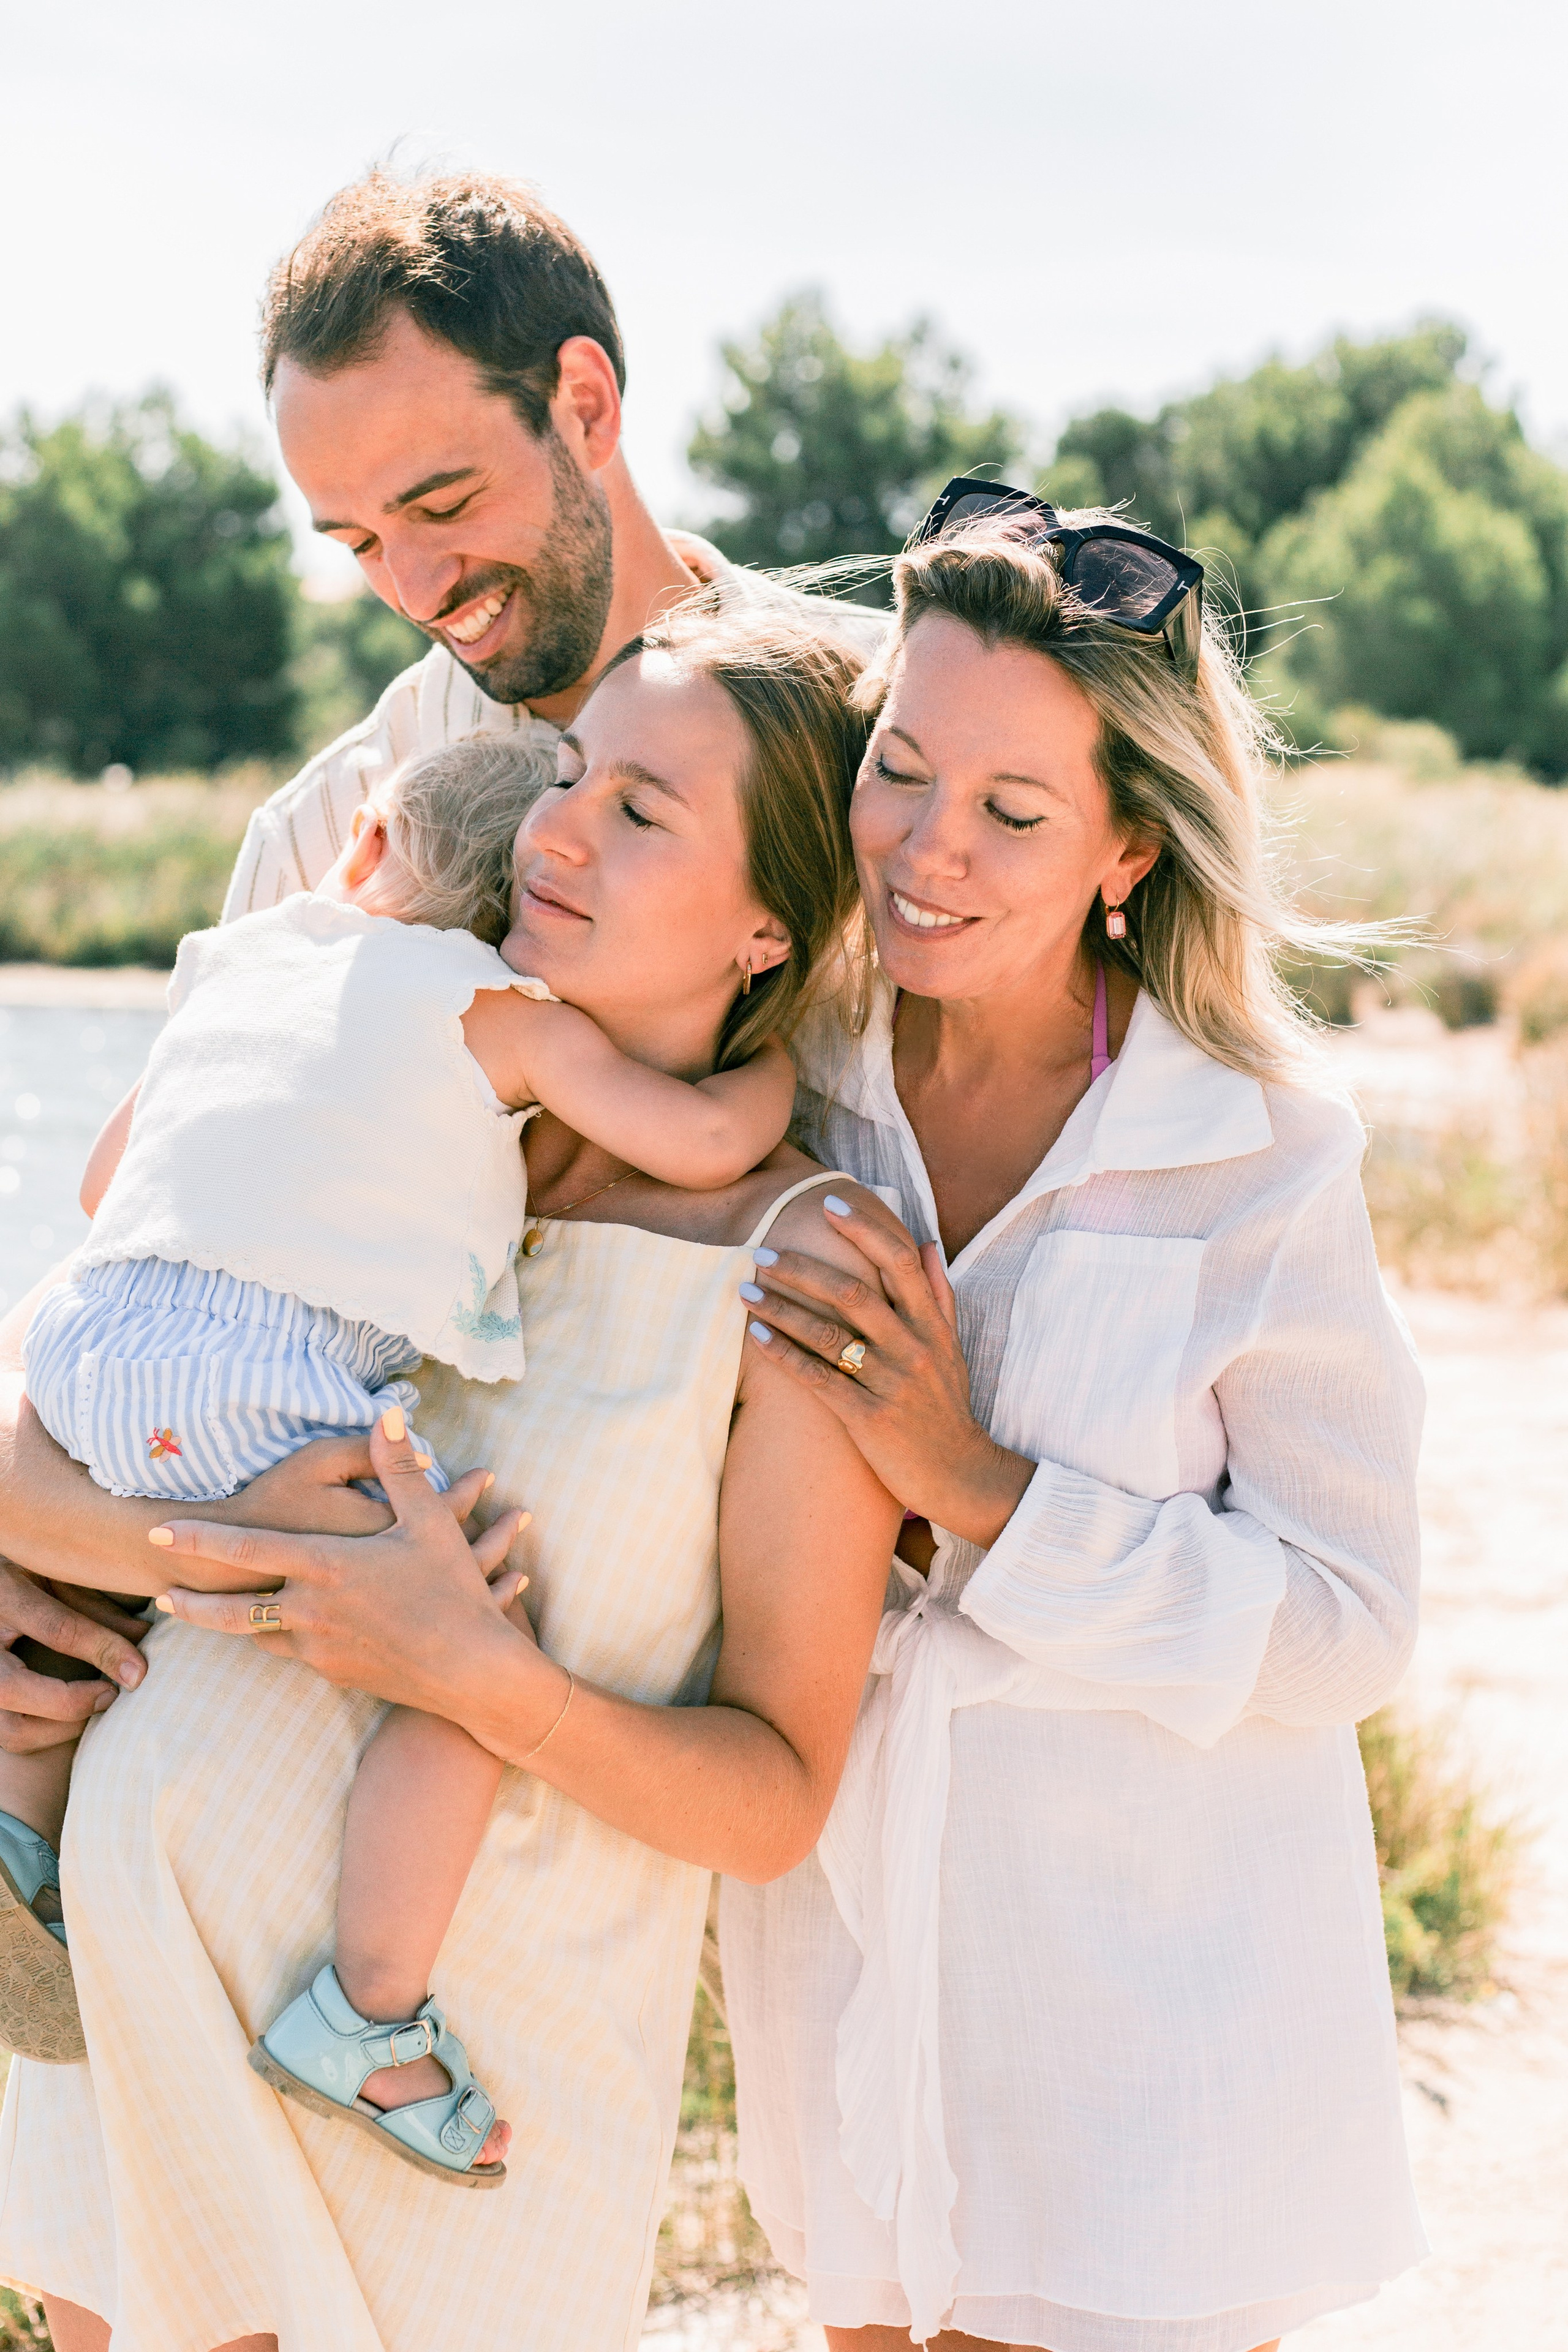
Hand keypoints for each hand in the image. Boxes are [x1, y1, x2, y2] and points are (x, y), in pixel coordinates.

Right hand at [0, 1558, 149, 1753]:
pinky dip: (45, 1737)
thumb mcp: (57, 1575)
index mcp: (4, 1596)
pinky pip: (8, 1736)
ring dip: (59, 1728)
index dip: (101, 1651)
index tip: (138, 1671)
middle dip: (69, 1703)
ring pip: (8, 1728)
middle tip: (111, 1695)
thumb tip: (144, 1634)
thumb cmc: (27, 1573)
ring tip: (94, 1706)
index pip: (55, 1630)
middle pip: (11, 1689)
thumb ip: (94, 1604)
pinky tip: (74, 1717)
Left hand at [151, 1411, 535, 1729]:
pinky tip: (283, 1634)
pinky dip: (282, 1639)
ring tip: (211, 1616)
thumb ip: (398, 1467)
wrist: (471, 1673)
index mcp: (326, 1567)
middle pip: (232, 1611)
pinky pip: (295, 1653)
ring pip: (259, 1636)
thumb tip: (387, 1414)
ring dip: (233, 1626)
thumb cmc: (452, 1592)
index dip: (198, 1539)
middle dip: (193, 1603)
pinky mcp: (336, 1673)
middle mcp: (311, 1611)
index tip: (157, 1533)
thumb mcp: (429, 1522)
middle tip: (162, 1595)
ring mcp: (320, 1648)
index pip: (246, 1549)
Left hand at [740, 1194, 1034, 1547]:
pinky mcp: (869, 1419)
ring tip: (744, 1290)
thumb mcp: (952, 1348)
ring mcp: (891, 1383)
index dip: (865, 1228)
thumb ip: (940, 1294)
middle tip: (762, 1251)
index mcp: (933, 1325)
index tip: (829, 1204)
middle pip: (853, 1291)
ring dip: (782, 1308)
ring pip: (829, 1333)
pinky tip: (756, 1335)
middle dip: (802, 1267)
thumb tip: (927, 1242)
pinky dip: (784, 1354)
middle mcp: (914, 1347)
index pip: (900, 1261)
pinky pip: (818, 1378)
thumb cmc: (948, 1408)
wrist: (961, 1474)